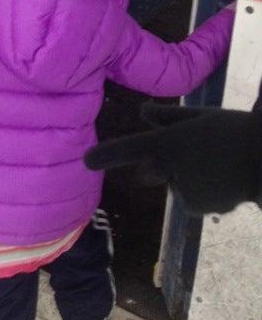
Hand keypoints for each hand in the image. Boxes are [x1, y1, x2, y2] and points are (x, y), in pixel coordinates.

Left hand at [84, 103, 261, 215]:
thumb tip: (142, 112)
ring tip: (215, 165)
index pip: (131, 148)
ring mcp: (181, 189)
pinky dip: (201, 192)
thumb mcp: (200, 116)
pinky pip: (189, 198)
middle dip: (161, 165)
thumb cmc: (232, 131)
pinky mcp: (194, 206)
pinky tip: (222, 182)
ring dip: (186, 177)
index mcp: (167, 141)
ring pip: (173, 183)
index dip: (107, 155)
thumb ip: (168, 117)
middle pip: (150, 170)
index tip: (87, 160)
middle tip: (192, 153)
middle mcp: (169, 167)